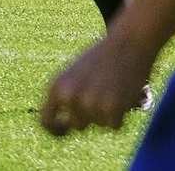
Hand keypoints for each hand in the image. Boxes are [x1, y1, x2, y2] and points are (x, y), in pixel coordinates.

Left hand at [40, 30, 157, 135]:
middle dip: (89, 115)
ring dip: (106, 113)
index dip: (56, 130)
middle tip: (100, 91)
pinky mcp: (112, 109)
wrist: (127, 43)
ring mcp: (90, 104)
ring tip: (111, 88)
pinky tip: (122, 95)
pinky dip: (120, 116)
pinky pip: (114, 126)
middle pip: (77, 125)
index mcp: (56, 87)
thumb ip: (67, 98)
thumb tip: (66, 126)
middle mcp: (69, 97)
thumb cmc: (100, 59)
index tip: (66, 131)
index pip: (46, 121)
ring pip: (98, 125)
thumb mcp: (74, 75)